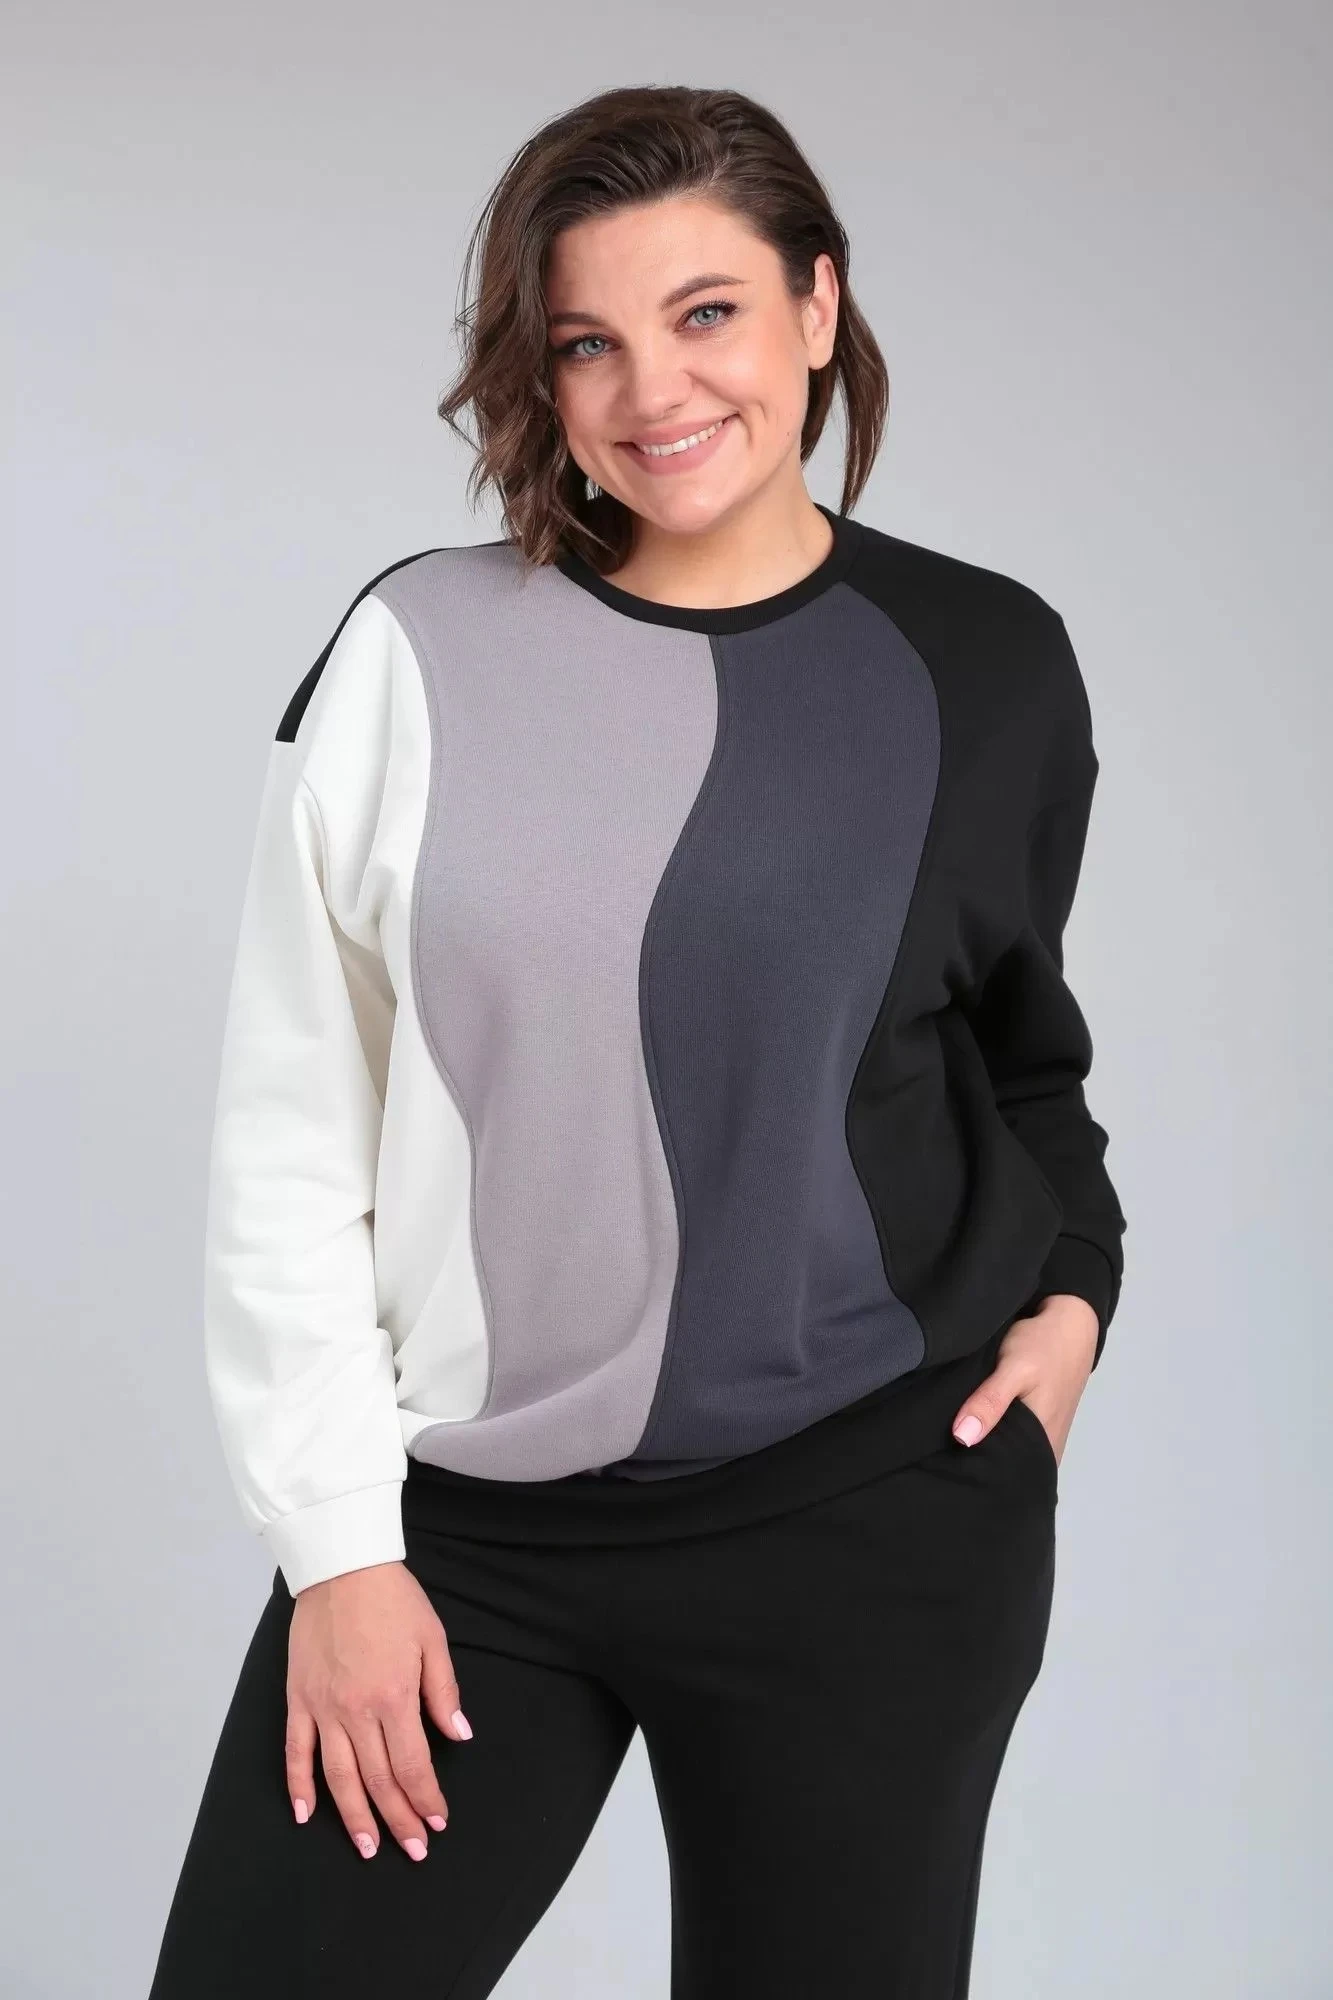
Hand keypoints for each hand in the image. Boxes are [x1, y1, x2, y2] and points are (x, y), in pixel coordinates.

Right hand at [285, 1560, 473, 1860]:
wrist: (341, 1567)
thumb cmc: (393, 1600)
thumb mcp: (432, 1639)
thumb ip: (443, 1692)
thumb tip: (458, 1735)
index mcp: (395, 1695)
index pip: (412, 1764)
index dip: (426, 1798)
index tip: (437, 1821)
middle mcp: (357, 1710)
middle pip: (378, 1779)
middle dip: (398, 1819)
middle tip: (413, 1849)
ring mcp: (323, 1707)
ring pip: (338, 1777)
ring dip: (353, 1817)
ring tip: (366, 1848)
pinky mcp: (298, 1699)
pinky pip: (296, 1751)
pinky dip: (298, 1786)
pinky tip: (307, 1814)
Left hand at [951, 1294, 1097, 1465]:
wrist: (1071, 1324)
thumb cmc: (1044, 1346)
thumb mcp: (1014, 1369)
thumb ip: (990, 1402)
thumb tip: (962, 1438)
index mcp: (1042, 1444)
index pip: (1004, 1477)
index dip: (975, 1475)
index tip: (945, 1470)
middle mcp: (1046, 1449)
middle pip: (1005, 1469)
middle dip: (978, 1465)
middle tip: (943, 1459)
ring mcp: (1044, 1439)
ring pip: (1008, 1455)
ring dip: (985, 1450)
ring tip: (950, 1449)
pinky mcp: (1039, 1426)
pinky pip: (1012, 1442)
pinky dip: (995, 1437)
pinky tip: (973, 1431)